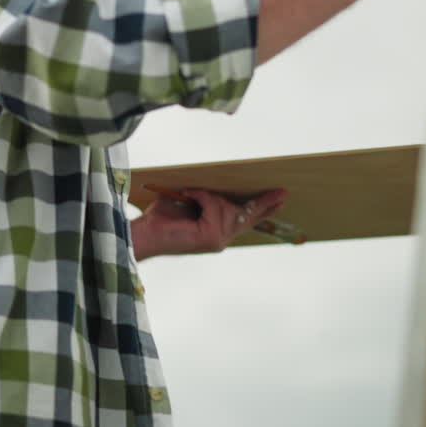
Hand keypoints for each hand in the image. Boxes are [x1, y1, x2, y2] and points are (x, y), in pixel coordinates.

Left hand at [130, 188, 286, 260]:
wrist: (144, 234)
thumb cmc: (162, 218)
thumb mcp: (191, 203)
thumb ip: (209, 200)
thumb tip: (223, 187)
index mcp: (217, 232)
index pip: (245, 221)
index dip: (264, 210)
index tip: (281, 199)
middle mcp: (220, 239)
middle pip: (247, 216)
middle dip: (262, 203)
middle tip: (280, 191)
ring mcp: (217, 240)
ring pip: (227, 208)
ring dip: (209, 196)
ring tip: (190, 194)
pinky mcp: (210, 236)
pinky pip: (213, 205)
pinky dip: (200, 197)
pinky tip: (187, 196)